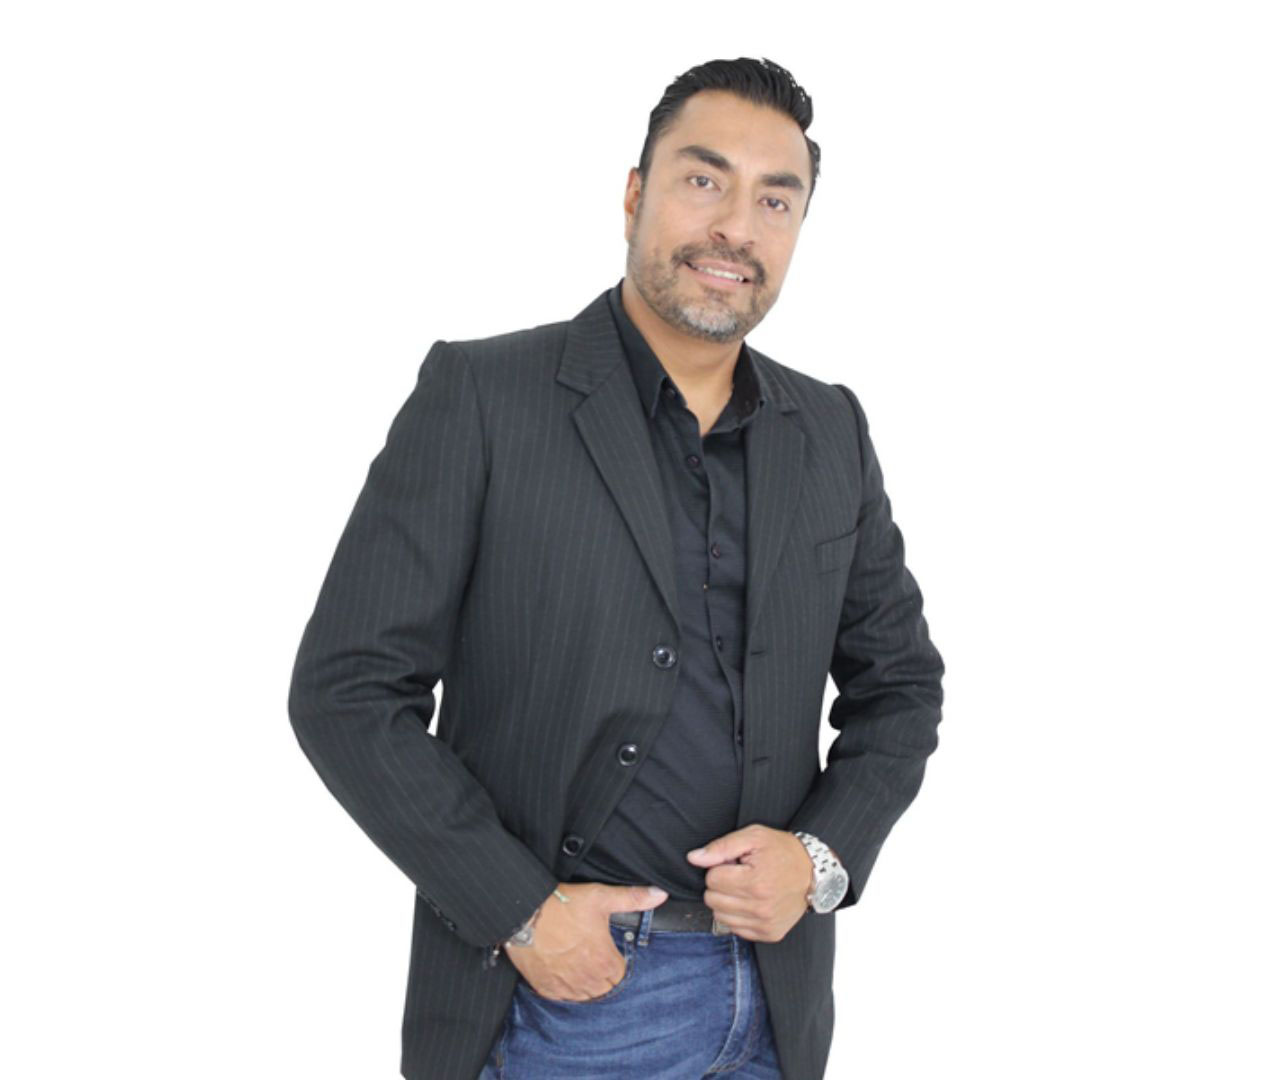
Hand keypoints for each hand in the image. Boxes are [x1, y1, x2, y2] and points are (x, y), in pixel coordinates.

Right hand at [503, 882, 667, 1001]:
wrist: (524, 914)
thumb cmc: (562, 905)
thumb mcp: (601, 897)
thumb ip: (632, 898)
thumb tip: (659, 895)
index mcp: (605, 962)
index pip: (621, 974)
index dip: (615, 961)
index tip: (607, 950)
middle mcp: (588, 980)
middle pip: (604, 987)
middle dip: (602, 974)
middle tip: (591, 954)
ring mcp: (566, 987)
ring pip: (585, 995)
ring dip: (585, 983)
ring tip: (578, 962)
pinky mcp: (547, 988)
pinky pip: (563, 997)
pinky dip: (564, 987)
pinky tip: (562, 970)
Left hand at [686, 824, 813, 942]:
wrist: (814, 873)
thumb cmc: (782, 851)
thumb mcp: (753, 837)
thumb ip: (721, 847)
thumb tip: (694, 858)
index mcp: (755, 882)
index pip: (712, 879)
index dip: (720, 868)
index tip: (735, 864)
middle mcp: (760, 907)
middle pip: (713, 900)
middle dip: (721, 885)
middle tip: (739, 876)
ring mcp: (765, 924)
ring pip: (720, 917)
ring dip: (727, 902)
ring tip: (746, 888)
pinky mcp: (769, 934)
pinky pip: (736, 929)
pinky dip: (738, 915)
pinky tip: (751, 902)